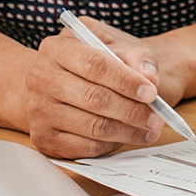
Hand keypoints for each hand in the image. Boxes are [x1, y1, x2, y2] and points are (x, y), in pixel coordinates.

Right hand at [20, 17, 164, 158]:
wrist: (65, 82)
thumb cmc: (97, 63)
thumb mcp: (118, 47)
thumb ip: (136, 57)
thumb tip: (150, 78)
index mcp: (56, 48)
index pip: (93, 64)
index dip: (125, 80)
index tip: (151, 92)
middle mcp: (40, 78)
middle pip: (93, 98)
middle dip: (131, 110)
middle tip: (156, 117)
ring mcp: (38, 110)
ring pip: (92, 126)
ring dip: (128, 131)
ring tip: (150, 128)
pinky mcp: (43, 138)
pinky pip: (85, 147)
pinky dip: (112, 144)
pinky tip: (126, 136)